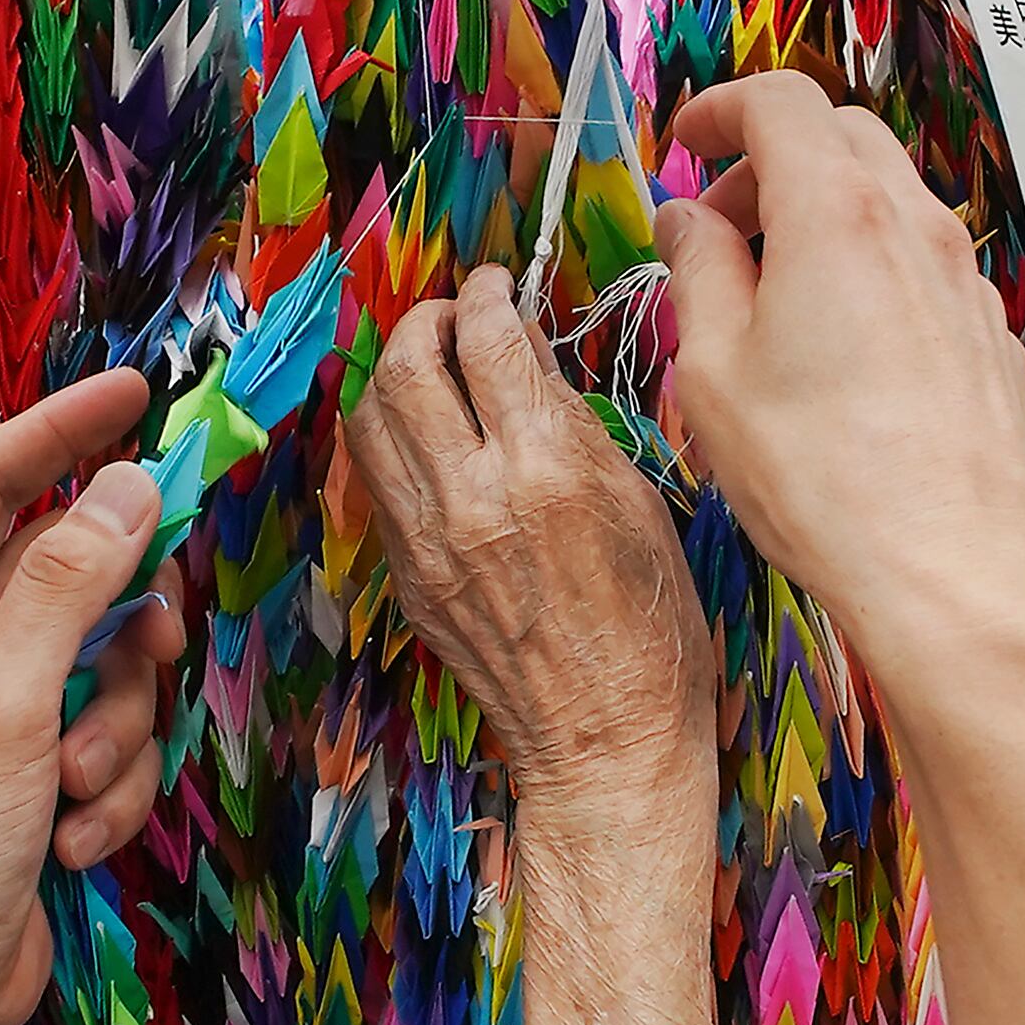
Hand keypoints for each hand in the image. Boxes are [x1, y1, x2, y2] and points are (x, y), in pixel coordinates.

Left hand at [0, 370, 181, 1024]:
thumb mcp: (5, 698)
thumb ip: (72, 584)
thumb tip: (134, 485)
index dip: (63, 429)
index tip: (139, 393)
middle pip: (79, 578)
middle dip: (126, 628)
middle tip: (155, 652)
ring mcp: (5, 716)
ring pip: (112, 669)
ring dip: (116, 734)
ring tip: (73, 792)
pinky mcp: (41, 779)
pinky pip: (113, 744)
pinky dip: (111, 792)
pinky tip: (71, 843)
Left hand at [348, 267, 726, 1024]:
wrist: (604, 740)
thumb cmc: (655, 628)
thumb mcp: (640, 504)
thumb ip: (573, 425)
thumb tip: (527, 359)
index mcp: (548, 471)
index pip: (488, 341)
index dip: (485, 294)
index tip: (493, 284)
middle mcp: (474, 497)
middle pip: (406, 366)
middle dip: (421, 319)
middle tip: (446, 314)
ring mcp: (428, 540)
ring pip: (370, 419)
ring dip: (388, 372)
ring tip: (421, 361)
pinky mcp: (406, 575)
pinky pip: (376, 481)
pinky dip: (388, 437)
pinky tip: (420, 433)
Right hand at [657, 71, 1024, 654]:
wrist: (946, 565)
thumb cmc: (815, 473)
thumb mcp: (713, 369)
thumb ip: (697, 271)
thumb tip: (685, 219)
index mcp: (834, 214)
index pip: (780, 103)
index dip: (719, 110)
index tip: (681, 147)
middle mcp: (911, 225)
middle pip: (840, 136)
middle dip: (766, 159)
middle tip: (713, 225)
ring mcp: (959, 276)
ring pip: (884, 196)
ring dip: (815, 211)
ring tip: (764, 291)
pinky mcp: (983, 329)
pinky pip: (915, 258)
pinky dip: (861, 260)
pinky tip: (827, 340)